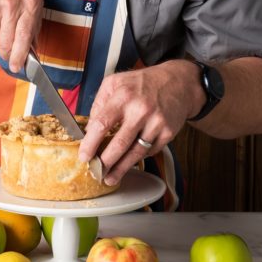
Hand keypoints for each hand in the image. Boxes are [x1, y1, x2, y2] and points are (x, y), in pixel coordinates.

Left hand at [78, 60, 203, 185]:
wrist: (178, 82)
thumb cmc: (142, 83)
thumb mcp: (115, 82)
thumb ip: (99, 104)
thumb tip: (89, 129)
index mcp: (123, 96)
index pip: (102, 124)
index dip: (90, 143)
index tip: (84, 156)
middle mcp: (140, 110)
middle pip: (119, 144)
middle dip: (105, 162)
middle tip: (95, 172)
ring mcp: (156, 122)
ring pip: (136, 153)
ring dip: (121, 169)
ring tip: (110, 178)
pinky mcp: (168, 132)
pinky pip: (150, 151)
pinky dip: (138, 158)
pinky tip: (129, 162)